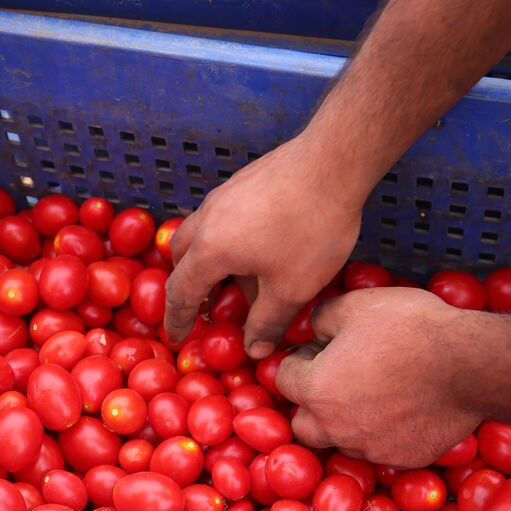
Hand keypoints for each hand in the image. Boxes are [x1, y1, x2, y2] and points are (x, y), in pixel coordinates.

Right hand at [164, 136, 363, 354]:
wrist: (334, 161)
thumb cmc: (311, 229)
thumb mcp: (291, 289)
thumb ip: (267, 323)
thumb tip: (253, 350)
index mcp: (210, 250)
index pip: (180, 292)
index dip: (177, 320)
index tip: (177, 338)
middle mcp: (208, 219)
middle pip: (181, 257)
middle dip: (188, 285)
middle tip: (205, 307)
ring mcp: (224, 195)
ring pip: (201, 233)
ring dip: (210, 260)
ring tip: (239, 279)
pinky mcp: (244, 181)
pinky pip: (222, 217)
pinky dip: (228, 239)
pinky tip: (260, 247)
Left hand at [273, 287, 486, 466]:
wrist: (471, 364)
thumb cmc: (411, 328)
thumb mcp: (357, 305)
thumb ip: (321, 317)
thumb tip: (313, 329)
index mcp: (316, 390)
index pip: (282, 379)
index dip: (299, 360)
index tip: (319, 350)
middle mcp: (335, 427)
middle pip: (302, 423)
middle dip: (311, 403)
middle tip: (336, 379)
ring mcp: (368, 448)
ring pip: (340, 440)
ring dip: (345, 422)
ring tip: (372, 394)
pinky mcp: (400, 459)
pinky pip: (378, 449)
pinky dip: (382, 433)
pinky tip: (401, 409)